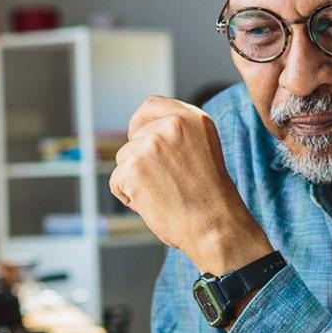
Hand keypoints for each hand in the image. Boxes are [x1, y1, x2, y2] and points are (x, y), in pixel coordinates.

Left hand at [110, 96, 272, 275]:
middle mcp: (172, 125)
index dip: (141, 123)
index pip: (151, 105)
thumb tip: (144, 133)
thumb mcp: (202, 150)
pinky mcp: (132, 167)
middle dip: (140, 161)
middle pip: (134, 138)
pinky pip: (117, 182)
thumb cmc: (210, 198)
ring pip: (123, 160)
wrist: (215, 227)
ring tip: (164, 194)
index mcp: (193, 118)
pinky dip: (129, 197)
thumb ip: (177, 135)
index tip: (139, 137)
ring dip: (135, 180)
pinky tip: (153, 204)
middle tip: (167, 183)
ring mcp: (151, 144)